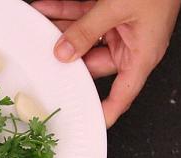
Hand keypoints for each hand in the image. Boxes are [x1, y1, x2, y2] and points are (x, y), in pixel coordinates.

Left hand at [32, 0, 180, 126]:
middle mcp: (130, 45)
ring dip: (60, 31)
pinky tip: (45, 10)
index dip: (107, 110)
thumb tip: (64, 52)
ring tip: (38, 29)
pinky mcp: (110, 11)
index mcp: (142, 55)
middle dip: (67, 59)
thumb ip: (87, 30)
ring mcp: (118, 28)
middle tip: (44, 61)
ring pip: (83, 37)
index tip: (90, 122)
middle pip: (92, 63)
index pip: (123, 94)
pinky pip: (83, 15)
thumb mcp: (117, 9)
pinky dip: (63, 12)